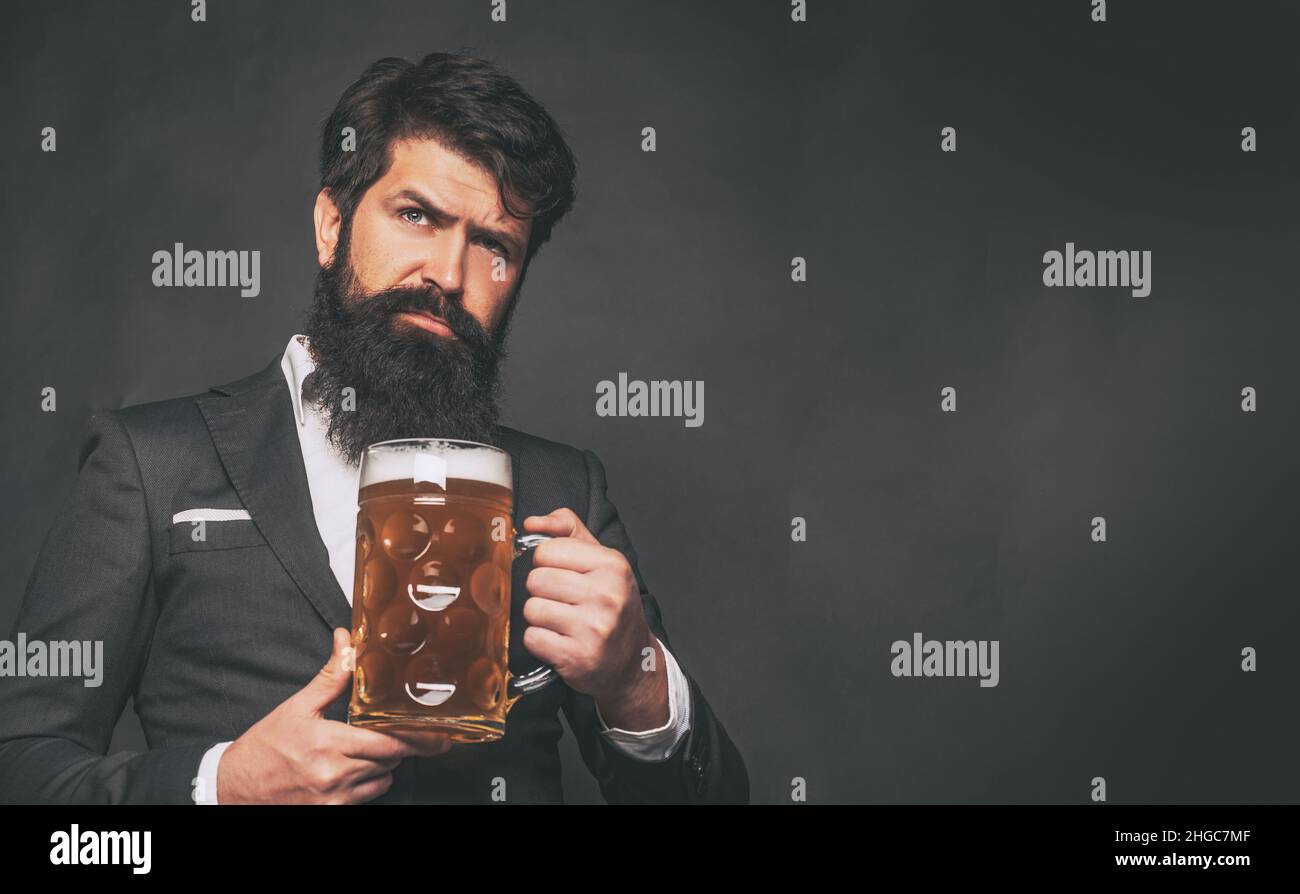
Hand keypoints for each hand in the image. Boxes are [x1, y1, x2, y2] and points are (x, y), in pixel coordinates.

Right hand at [216, 628, 452, 803]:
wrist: (234, 788)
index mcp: (328, 743)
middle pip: (392, 760)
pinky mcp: (331, 812)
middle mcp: (334, 774)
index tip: (438, 734)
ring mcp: (334, 798)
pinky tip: (351, 770)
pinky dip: (368, 783)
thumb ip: (331, 677)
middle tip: (395, 732)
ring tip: (361, 750)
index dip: (416, 737)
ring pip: (383, 779)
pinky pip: (368, 797)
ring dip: (382, 764)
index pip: (388, 742)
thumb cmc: (266, 746)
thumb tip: (347, 641)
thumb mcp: (298, 707)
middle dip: (397, 745)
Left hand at [521, 509, 667, 729]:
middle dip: (542, 592)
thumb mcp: (600, 560)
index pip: (547, 551)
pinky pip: (532, 638)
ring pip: (531, 608)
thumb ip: (567, 530)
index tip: (563, 575)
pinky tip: (559, 641)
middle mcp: (607, 594)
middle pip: (536, 580)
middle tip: (563, 603)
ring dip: (539, 618)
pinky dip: (539, 641)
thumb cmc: (611, 606)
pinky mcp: (578, 656)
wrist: (632, 661)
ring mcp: (594, 627)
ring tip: (562, 623)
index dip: (547, 564)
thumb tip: (532, 522)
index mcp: (612, 565)